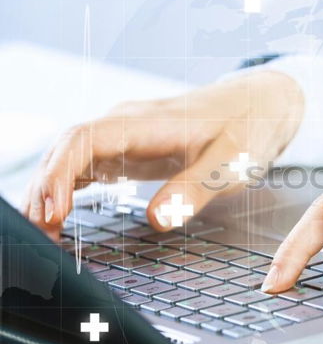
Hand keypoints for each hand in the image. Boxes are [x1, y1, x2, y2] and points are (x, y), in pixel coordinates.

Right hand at [22, 70, 303, 239]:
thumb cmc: (247, 129)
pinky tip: (59, 214)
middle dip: (44, 190)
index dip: (58, 175)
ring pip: (70, 158)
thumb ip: (195, 188)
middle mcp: (127, 124)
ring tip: (44, 234)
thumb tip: (157, 221)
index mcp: (147, 122)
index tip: (52, 212)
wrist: (259, 106)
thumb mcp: (232, 162)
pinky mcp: (130, 149)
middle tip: (42, 237)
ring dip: (50, 191)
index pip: (83, 139)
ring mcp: (126, 135)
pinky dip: (66, 189)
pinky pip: (86, 164)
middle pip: (66, 150)